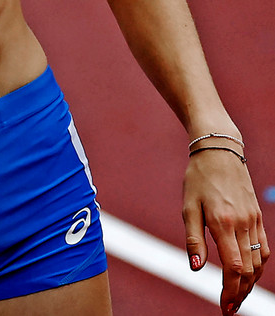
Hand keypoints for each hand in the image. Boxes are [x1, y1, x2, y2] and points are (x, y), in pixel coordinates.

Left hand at [183, 149, 267, 313]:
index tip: (224, 306)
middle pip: (249, 270)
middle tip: (229, 308)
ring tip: (239, 296)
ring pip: (258, 261)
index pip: (234, 268)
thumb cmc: (198, 178)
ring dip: (251, 283)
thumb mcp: (188, 206)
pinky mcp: (258, 217)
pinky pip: (264, 248)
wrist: (219, 152)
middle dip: (240, 293)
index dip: (231, 291)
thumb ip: (193, 239)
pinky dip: (259, 265)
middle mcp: (243, 225)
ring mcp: (254, 221)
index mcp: (223, 223)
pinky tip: (251, 274)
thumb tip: (196, 269)